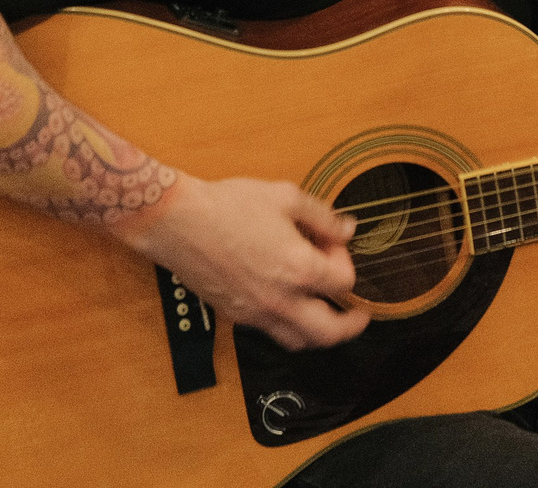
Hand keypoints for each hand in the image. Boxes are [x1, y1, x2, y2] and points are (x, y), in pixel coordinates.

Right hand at [116, 175, 370, 350]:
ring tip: (326, 316)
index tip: (332, 243)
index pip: (343, 281)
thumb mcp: (285, 197)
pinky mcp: (236, 316)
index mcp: (298, 268)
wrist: (178, 222)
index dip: (344, 259)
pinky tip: (288, 304)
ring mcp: (256, 313)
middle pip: (330, 332)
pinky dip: (288, 326)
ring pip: (299, 342)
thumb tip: (347, 228)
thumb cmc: (230, 204)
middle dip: (351, 326)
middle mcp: (280, 299)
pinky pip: (272, 333)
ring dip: (319, 333)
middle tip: (359, 316)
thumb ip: (323, 216)